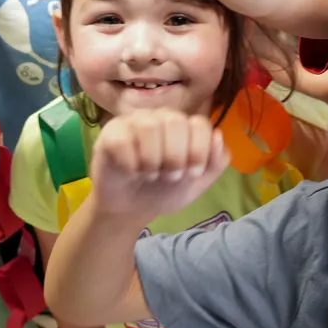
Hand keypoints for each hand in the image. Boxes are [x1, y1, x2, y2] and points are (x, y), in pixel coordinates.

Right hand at [90, 109, 228, 224]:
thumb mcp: (196, 183)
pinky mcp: (109, 134)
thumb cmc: (164, 190)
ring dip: (152, 160)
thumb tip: (218, 136)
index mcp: (183, 126)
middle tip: (169, 176)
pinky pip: (122, 139)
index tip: (192, 174)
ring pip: (149, 127)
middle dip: (176, 157)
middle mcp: (159, 118)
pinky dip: (129, 163)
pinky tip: (129, 171)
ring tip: (149, 175)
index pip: (199, 123)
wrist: (131, 208)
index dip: (199, 151)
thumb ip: (215, 162)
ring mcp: (133, 123)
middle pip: (175, 121)